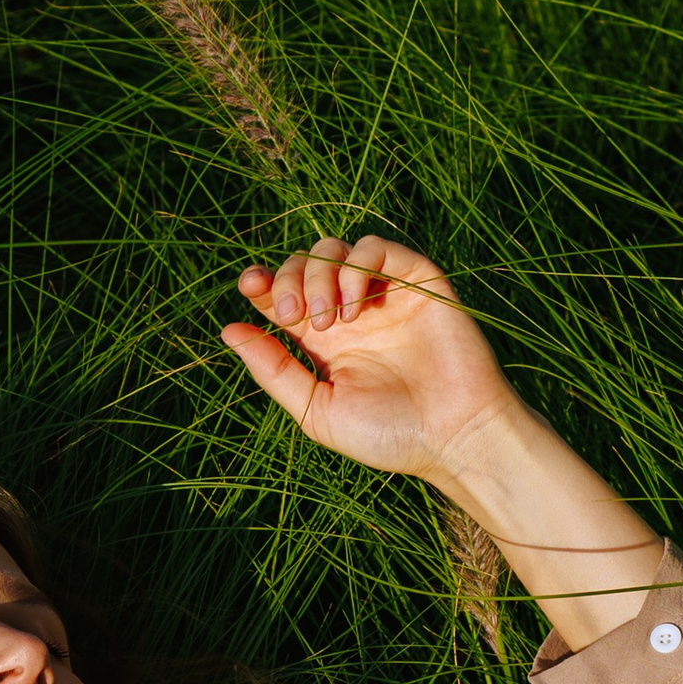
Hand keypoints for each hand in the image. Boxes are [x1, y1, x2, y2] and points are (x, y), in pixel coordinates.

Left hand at [220, 233, 519, 484]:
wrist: (453, 436)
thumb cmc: (388, 434)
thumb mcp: (316, 410)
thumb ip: (273, 370)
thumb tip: (229, 330)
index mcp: (323, 341)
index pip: (282, 294)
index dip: (261, 283)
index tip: (250, 287)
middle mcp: (351, 311)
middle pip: (303, 264)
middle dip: (288, 280)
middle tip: (295, 317)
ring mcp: (384, 294)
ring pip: (335, 249)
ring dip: (320, 275)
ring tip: (328, 321)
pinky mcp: (417, 280)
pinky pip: (377, 247)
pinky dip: (356, 267)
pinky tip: (354, 308)